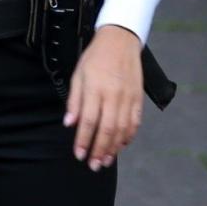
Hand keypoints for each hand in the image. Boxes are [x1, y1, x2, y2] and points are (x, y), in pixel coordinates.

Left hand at [64, 25, 142, 169]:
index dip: (83, 140)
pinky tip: (121, 146)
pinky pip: (135, 122)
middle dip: (99, 150)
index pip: (88, 121)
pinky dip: (128, 136)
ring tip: (105, 160)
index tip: (79, 154)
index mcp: (95, 89)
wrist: (120, 40)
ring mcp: (128, 97)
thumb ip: (74, 100)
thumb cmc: (96, 57)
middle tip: (93, 165)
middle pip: (107, 129)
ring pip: (122, 129)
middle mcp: (113, 95)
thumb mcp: (78, 75)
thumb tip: (69, 123)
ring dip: (114, 148)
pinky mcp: (138, 98)